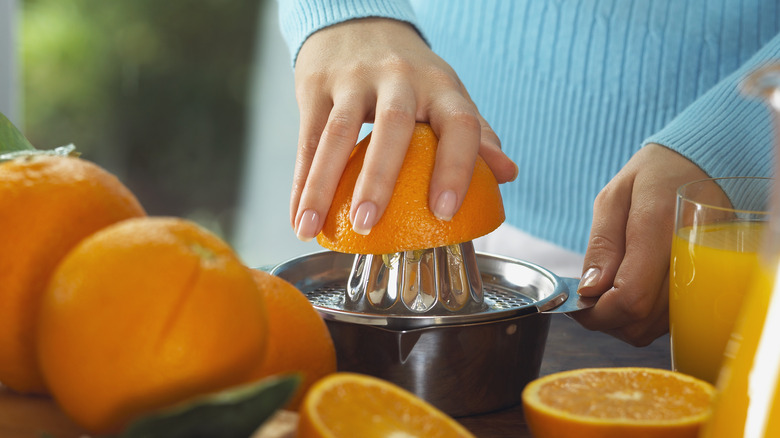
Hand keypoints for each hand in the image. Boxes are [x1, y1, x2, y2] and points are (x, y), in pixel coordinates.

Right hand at [290, 18, 516, 240]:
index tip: (446, 212)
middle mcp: (400, 77)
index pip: (460, 123)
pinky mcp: (317, 85)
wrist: (356, 24)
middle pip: (392, 125)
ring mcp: (354, 79)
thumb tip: (507, 175)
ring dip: (323, 184)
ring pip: (337, 133)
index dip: (458, 167)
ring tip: (313, 228)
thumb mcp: (446, 94)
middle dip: (379, 178)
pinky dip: (301, 180)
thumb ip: (476, 134)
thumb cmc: (410, 76)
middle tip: (369, 224)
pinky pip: (307, 137)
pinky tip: (298, 216)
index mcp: (441, 86)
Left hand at [570, 144, 709, 345]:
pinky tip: (632, 292)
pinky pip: (669, 321)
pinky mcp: (706, 288)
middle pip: (640, 321)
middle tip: (588, 297)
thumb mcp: (614, 198)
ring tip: (609, 290)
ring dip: (622, 321)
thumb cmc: (653, 177)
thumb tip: (590, 290)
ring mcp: (702, 277)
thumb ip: (602, 245)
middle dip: (605, 319)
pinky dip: (644, 318)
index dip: (597, 313)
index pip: (630, 298)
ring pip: (653, 328)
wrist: (703, 167)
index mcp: (659, 228)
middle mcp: (688, 259)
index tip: (577, 304)